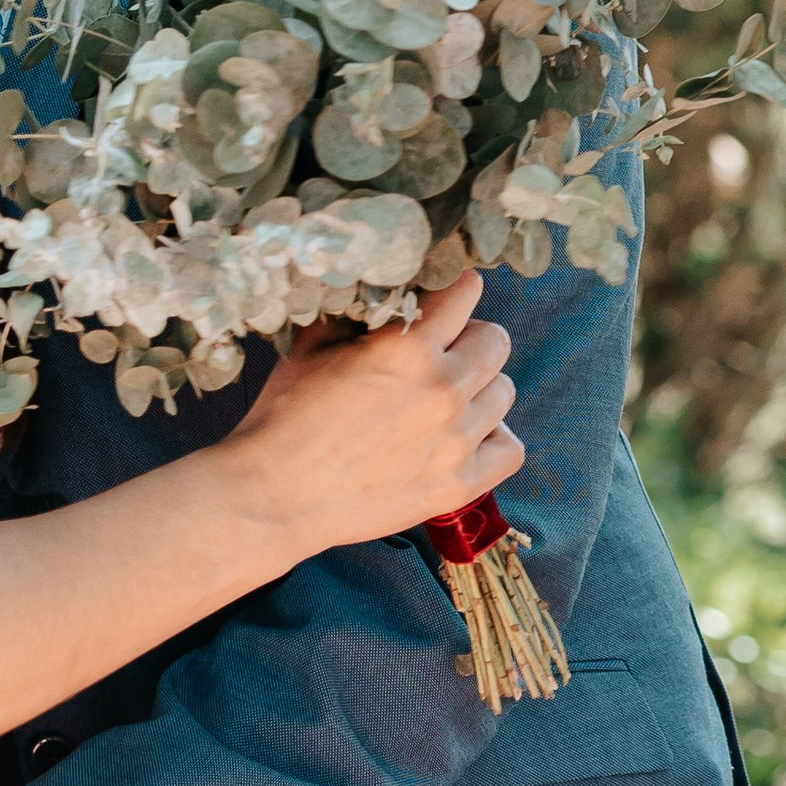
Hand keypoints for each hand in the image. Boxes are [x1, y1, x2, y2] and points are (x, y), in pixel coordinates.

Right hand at [227, 272, 521, 557]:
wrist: (275, 494)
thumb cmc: (286, 417)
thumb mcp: (312, 345)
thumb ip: (357, 314)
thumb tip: (380, 293)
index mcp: (407, 348)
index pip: (463, 294)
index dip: (452, 291)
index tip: (445, 298)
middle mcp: (442, 389)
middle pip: (495, 341)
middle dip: (471, 337)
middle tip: (442, 352)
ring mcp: (456, 440)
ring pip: (503, 392)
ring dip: (478, 387)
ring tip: (446, 399)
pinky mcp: (459, 484)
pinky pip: (510, 449)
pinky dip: (493, 437)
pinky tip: (466, 436)